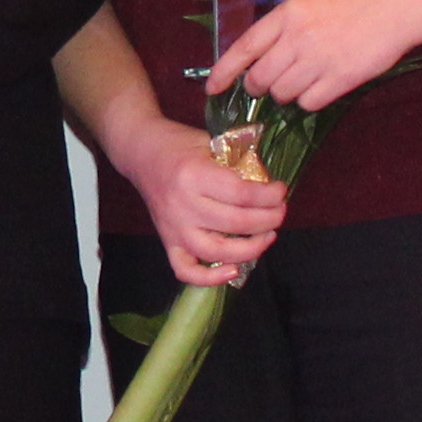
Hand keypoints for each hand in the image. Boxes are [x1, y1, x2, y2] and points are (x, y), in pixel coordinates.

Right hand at [113, 112, 287, 288]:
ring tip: (267, 236)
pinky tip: (234, 270)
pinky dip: (210, 278)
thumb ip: (238, 164)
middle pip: (235, 223)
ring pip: (216, 252)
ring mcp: (174, 228)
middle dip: (269, 219)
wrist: (141, 152)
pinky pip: (186, 271)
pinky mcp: (167, 242)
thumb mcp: (211, 143)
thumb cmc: (178, 144)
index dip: (269, 195)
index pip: (241, 194)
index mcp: (194, 176)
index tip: (281, 190)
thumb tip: (268, 187)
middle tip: (280, 211)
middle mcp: (183, 205)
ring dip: (251, 249)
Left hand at [202, 0, 421, 115]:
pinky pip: (310, 103)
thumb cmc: (359, 0)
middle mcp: (298, 36)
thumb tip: (265, 63)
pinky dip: (312, 100)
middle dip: (262, 87)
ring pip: (284, 94)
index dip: (224, 72)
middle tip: (274, 84)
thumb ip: (287, 30)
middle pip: (260, 78)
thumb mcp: (314, 4)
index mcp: (287, 13)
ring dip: (290, 94)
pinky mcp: (342, 77)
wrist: (401, 3)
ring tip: (309, 78)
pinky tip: (326, 86)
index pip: (244, 47)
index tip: (211, 89)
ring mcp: (319, 58)